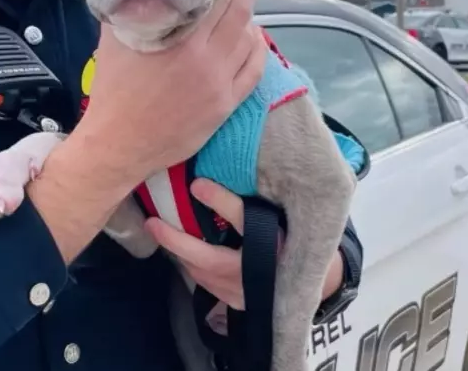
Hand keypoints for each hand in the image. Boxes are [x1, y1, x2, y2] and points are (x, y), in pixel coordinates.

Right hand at [80, 0, 266, 183]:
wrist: (118, 143)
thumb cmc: (113, 90)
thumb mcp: (114, 41)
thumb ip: (129, 9)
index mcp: (180, 41)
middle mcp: (206, 60)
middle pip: (239, 13)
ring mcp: (219, 84)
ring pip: (250, 41)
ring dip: (250, 19)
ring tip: (242, 6)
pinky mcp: (225, 106)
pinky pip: (254, 72)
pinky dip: (257, 50)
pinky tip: (253, 40)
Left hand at [143, 178, 344, 313]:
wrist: (314, 278)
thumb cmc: (295, 235)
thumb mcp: (283, 211)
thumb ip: (255, 193)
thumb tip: (224, 164)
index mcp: (274, 245)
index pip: (243, 220)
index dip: (220, 201)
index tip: (196, 184)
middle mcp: (257, 274)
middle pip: (210, 259)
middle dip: (178, 241)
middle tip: (153, 223)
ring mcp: (244, 294)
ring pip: (203, 275)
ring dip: (181, 254)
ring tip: (160, 232)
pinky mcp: (237, 302)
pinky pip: (206, 285)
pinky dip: (191, 266)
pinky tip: (178, 251)